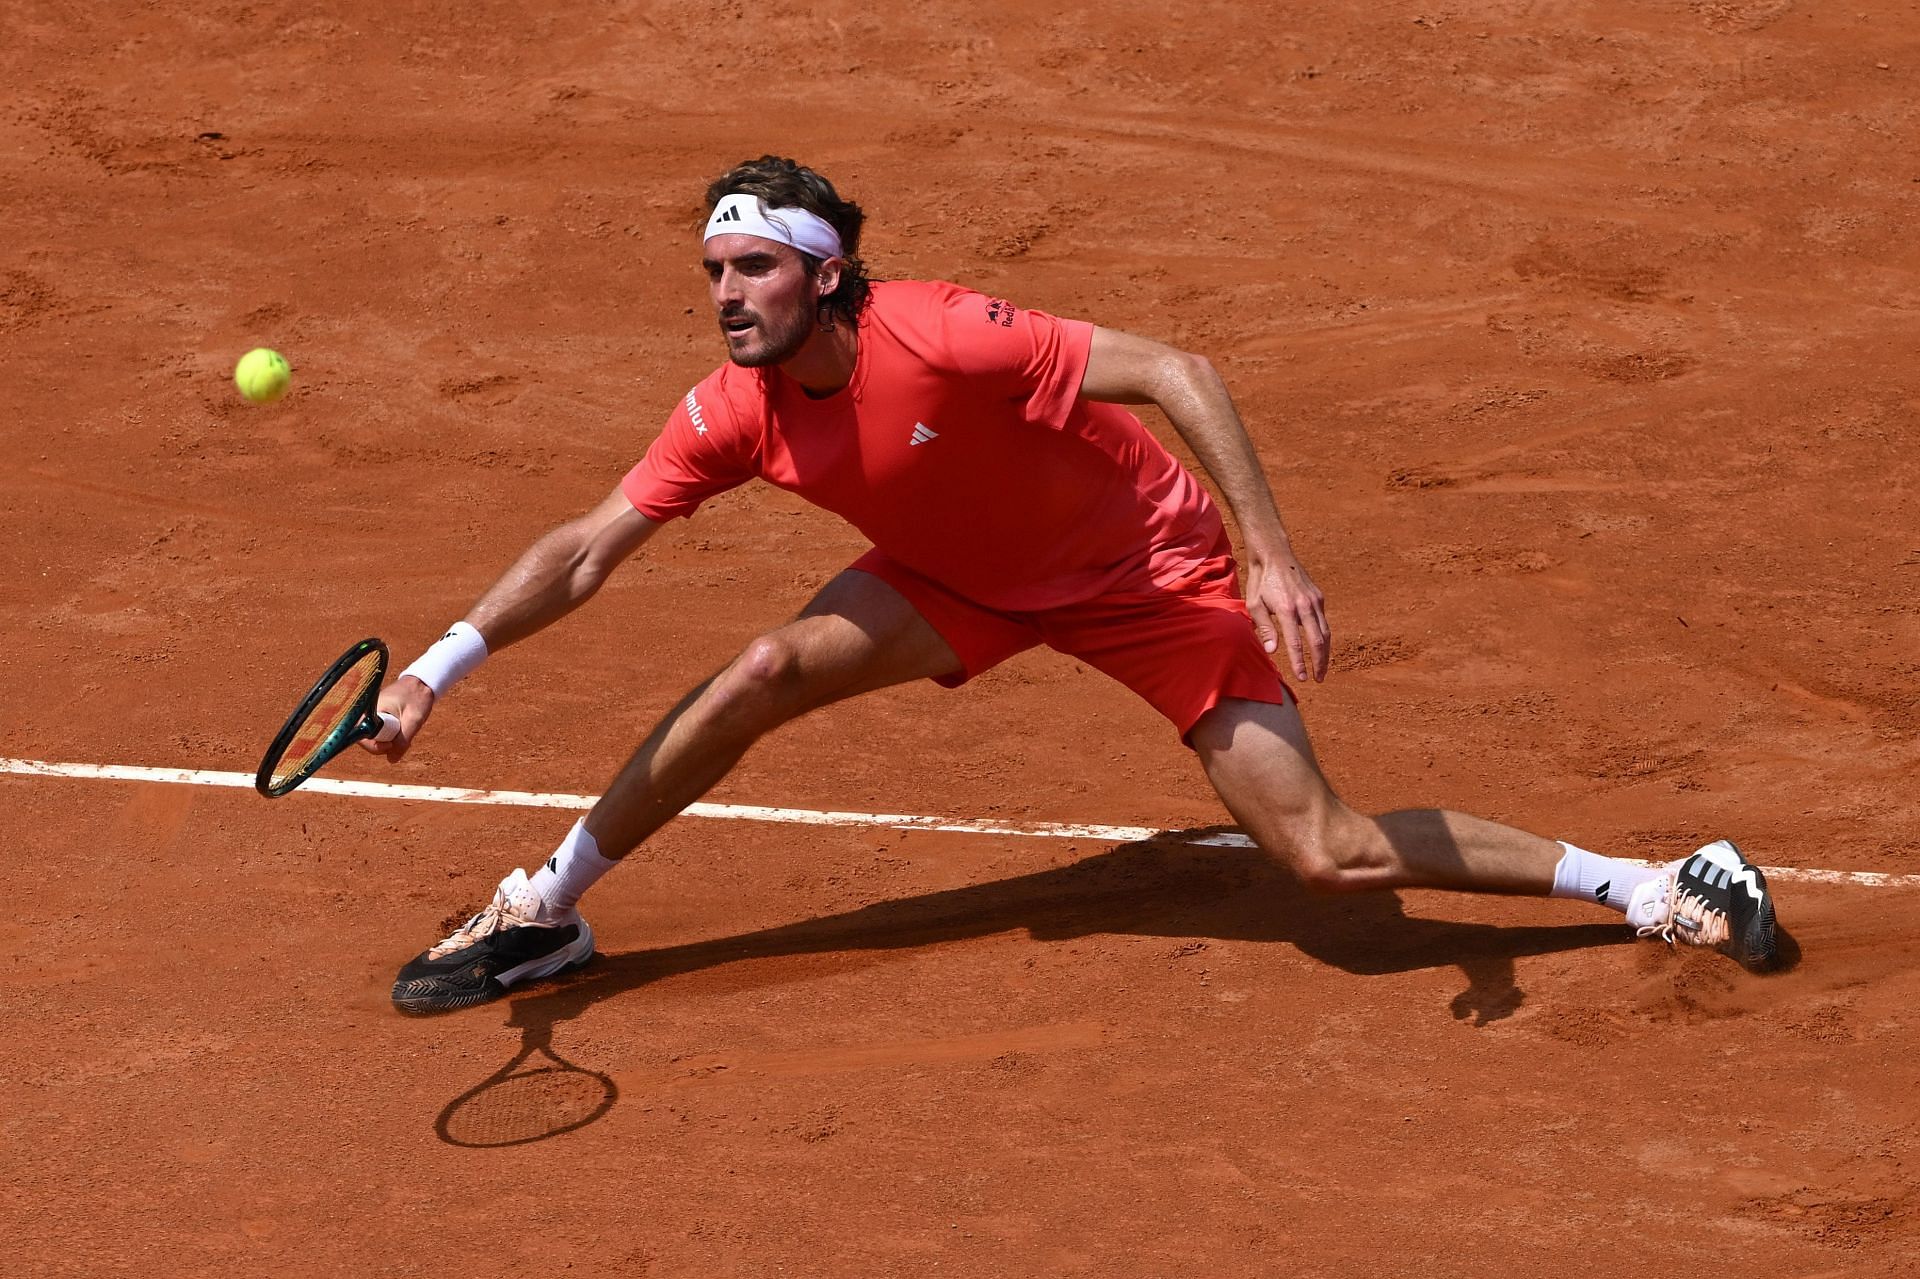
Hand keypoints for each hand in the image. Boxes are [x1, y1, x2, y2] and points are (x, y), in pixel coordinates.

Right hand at [361, 674, 434, 760]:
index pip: (362, 736)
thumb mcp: (414, 721)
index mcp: (370, 710)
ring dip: (388, 741)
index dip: (375, 746)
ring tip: (404, 731)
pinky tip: (401, 730)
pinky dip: (390, 736)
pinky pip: (378, 733)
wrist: (421, 684)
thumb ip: (403, 741)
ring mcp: (370, 715)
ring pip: (373, 738)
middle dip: (383, 745)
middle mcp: (366, 712)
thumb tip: (391, 760)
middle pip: (366, 739)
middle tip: (402, 741)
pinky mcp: (375, 717)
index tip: (391, 745)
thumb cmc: (417, 698)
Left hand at [1244, 542, 1329, 682]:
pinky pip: (1324, 621)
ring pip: (1326, 632)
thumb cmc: (1260, 581)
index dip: (1300, 663)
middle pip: (1318, 641)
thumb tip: (1273, 651)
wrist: (1274, 554)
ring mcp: (1314, 600)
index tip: (1302, 677)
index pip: (1297, 643)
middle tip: (1318, 678)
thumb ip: (1264, 628)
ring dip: (1325, 652)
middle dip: (1320, 663)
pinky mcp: (1318, 596)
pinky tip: (1320, 647)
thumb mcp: (1255, 604)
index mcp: (1287, 609)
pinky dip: (1324, 636)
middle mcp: (1304, 605)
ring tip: (1322, 668)